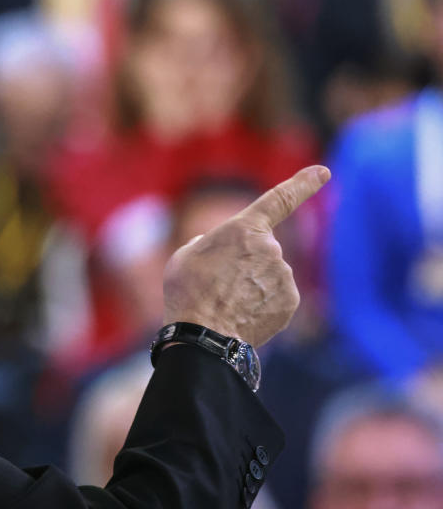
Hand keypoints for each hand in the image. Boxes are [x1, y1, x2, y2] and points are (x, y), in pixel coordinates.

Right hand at [162, 165, 330, 346]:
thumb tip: (221, 249)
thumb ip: (210, 244)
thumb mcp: (185, 256)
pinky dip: (262, 303)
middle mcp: (271, 247)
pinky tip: (242, 314)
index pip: (280, 198)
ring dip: (252, 285)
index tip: (323, 172)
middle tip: (219, 284)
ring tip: (226, 302)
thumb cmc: (188, 293)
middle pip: (262, 250)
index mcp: (244, 228)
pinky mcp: (290, 300)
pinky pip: (277, 296)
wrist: (203, 336)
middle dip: (245, 263)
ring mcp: (283, 275)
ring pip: (270, 274)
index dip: (303, 183)